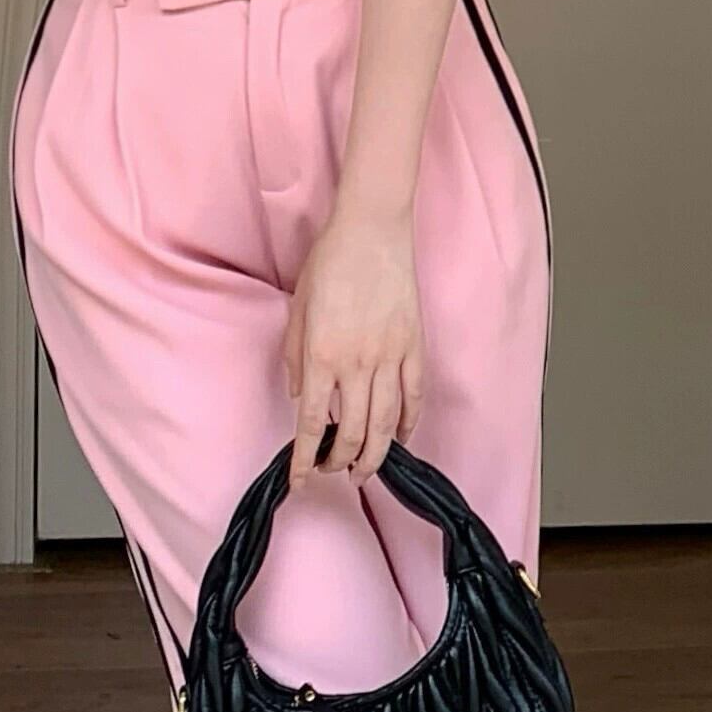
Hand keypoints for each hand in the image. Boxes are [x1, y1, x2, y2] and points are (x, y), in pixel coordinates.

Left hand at [282, 204, 424, 492]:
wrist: (373, 229)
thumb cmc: (330, 262)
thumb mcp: (298, 308)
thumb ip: (296, 356)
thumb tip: (301, 396)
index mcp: (323, 355)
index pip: (313, 423)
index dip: (306, 459)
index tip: (300, 482)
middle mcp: (358, 364)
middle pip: (353, 433)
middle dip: (341, 462)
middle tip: (334, 472)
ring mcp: (391, 357)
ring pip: (387, 424)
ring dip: (376, 455)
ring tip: (365, 471)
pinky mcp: (415, 346)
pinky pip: (415, 396)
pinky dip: (409, 424)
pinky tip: (402, 438)